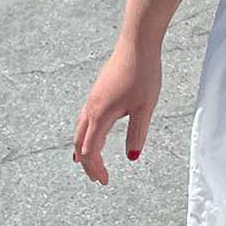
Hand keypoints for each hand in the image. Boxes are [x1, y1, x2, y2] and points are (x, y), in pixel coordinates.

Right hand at [73, 35, 161, 185]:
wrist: (137, 44)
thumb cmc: (143, 74)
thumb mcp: (145, 108)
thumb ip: (137, 134)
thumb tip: (132, 157)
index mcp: (101, 115)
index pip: (91, 150)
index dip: (96, 168)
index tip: (105, 181)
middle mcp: (91, 108)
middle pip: (81, 143)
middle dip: (87, 163)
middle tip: (97, 179)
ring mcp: (92, 99)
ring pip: (80, 131)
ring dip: (83, 149)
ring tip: (87, 163)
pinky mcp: (97, 93)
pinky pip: (84, 120)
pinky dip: (85, 135)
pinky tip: (92, 135)